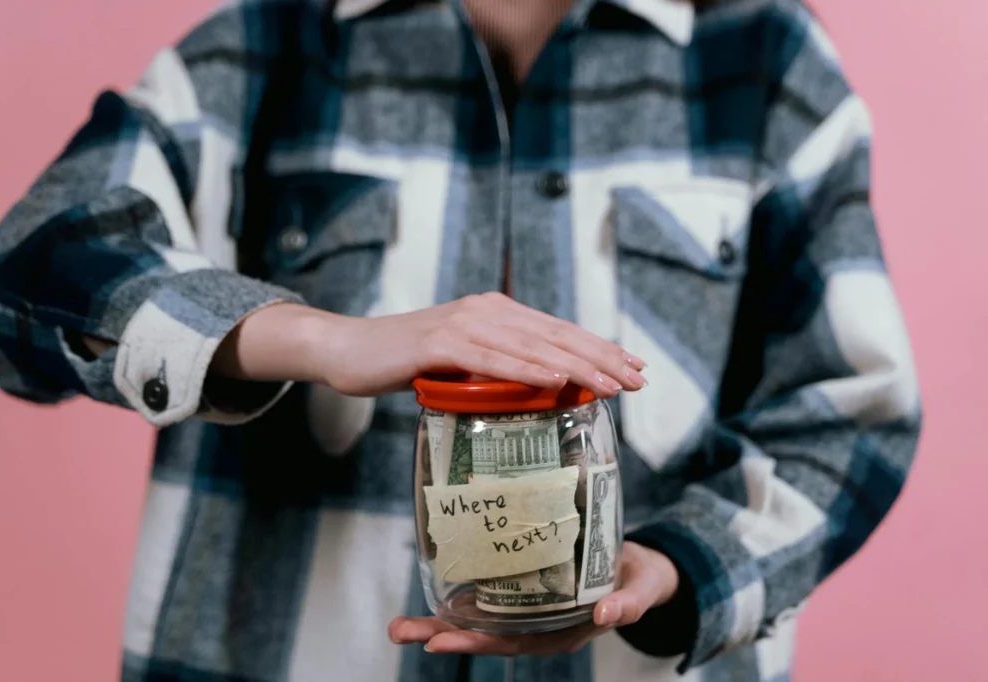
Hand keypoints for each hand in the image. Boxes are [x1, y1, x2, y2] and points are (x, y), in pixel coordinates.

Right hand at [212, 294, 647, 397]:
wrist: (349, 350)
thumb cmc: (406, 361)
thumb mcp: (462, 365)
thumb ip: (498, 370)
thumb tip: (542, 390)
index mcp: (496, 312)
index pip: (559, 331)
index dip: (600, 349)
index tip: (634, 368)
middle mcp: (487, 310)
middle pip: (556, 335)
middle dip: (602, 358)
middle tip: (638, 381)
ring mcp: (464, 323)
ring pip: (533, 346)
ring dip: (577, 366)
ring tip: (612, 384)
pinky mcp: (440, 342)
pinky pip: (493, 359)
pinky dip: (528, 370)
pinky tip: (556, 380)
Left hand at [387, 542, 678, 656]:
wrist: (640, 566)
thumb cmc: (639, 580)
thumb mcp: (640, 591)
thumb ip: (627, 604)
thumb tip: (605, 616)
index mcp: (561, 631)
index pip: (512, 642)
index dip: (476, 642)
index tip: (440, 641)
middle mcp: (538, 624)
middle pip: (484, 634)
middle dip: (441, 634)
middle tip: (399, 631)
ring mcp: (529, 607)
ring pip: (479, 618)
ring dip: (439, 620)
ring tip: (399, 624)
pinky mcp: (526, 585)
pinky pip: (490, 593)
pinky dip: (459, 594)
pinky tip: (432, 586)